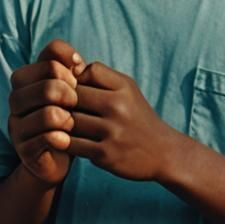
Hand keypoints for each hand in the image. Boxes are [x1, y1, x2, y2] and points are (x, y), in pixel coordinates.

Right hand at [8, 39, 83, 187]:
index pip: (48, 59)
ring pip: (47, 114)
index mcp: (25, 78)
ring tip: (72, 123)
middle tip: (76, 104)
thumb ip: (70, 68)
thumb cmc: (66, 116)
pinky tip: (67, 140)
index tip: (76, 81)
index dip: (68, 69)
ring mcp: (17, 125)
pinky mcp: (24, 149)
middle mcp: (16, 99)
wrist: (57, 156)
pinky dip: (62, 138)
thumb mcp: (70, 89)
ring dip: (67, 118)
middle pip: (46, 86)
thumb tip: (75, 59)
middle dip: (69, 94)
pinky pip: (46, 139)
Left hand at [66, 61, 177, 182]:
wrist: (163, 153)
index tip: (76, 88)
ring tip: (62, 123)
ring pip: (70, 120)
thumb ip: (100, 76)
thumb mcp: (127, 89)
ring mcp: (112, 132)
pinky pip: (72, 144)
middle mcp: (118, 108)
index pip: (88, 71)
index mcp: (123, 88)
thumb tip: (68, 69)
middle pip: (74, 95)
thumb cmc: (136, 116)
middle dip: (64, 101)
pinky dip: (65, 142)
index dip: (79, 78)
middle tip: (61, 107)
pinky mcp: (106, 155)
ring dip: (62, 122)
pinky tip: (67, 140)